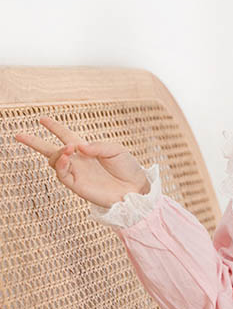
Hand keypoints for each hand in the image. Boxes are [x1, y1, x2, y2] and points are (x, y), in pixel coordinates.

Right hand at [14, 116, 149, 208]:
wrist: (135, 189)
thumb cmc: (128, 169)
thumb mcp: (116, 150)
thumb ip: (97, 146)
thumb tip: (78, 146)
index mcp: (87, 149)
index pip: (66, 136)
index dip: (54, 127)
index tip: (42, 119)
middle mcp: (79, 161)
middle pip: (51, 150)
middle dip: (34, 142)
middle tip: (19, 135)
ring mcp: (77, 173)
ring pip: (54, 161)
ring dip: (58, 152)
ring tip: (69, 148)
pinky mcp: (77, 186)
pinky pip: (62, 175)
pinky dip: (60, 164)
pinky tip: (66, 156)